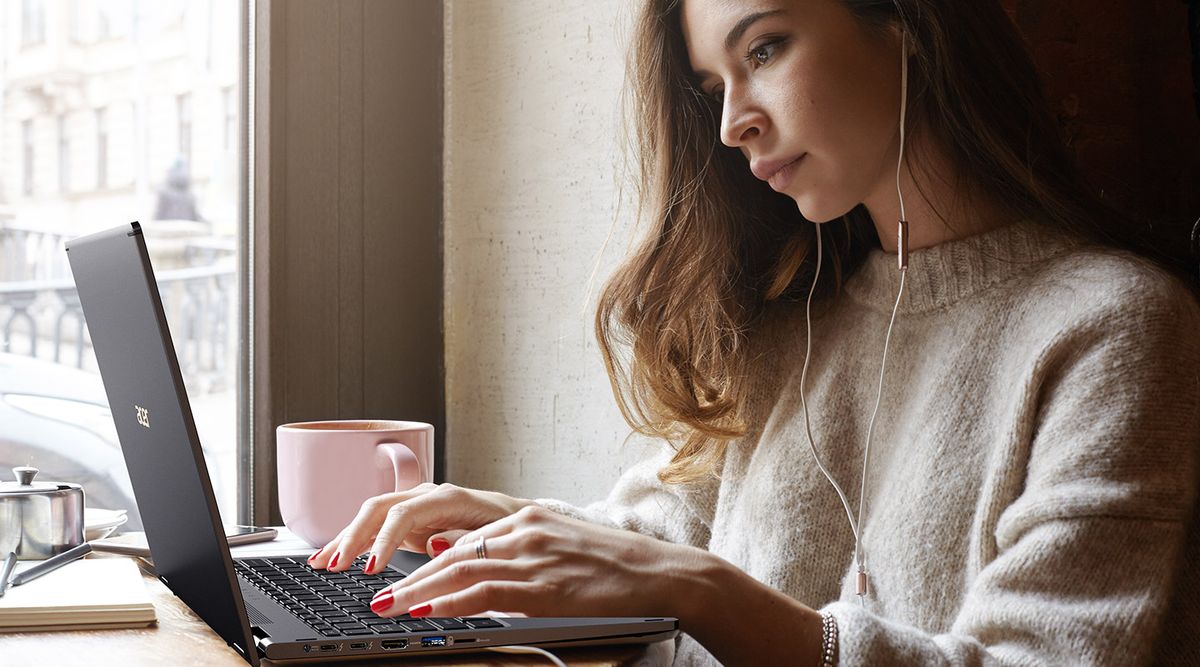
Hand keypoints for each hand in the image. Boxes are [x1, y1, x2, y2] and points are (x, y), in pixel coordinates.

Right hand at [307, 483, 533, 572]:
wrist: (515, 519)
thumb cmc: (508, 525)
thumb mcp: (494, 533)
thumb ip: (464, 537)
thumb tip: (435, 543)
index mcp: (447, 497)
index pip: (404, 513)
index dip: (385, 539)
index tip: (372, 567)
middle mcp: (425, 496)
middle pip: (379, 509)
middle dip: (353, 537)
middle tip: (336, 565)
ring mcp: (414, 507)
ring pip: (370, 517)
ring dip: (344, 539)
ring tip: (321, 562)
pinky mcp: (408, 522)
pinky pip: (374, 529)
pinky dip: (352, 543)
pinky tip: (333, 557)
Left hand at [364, 505, 703, 619]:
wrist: (660, 572)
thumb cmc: (614, 566)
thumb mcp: (558, 545)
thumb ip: (511, 548)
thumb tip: (459, 554)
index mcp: (526, 517)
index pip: (460, 537)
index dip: (422, 558)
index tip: (394, 573)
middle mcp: (523, 528)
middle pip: (450, 552)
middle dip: (407, 575)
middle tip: (376, 593)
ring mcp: (533, 555)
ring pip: (459, 572)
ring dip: (418, 593)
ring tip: (387, 608)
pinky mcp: (543, 583)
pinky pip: (485, 592)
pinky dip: (451, 603)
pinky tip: (429, 613)